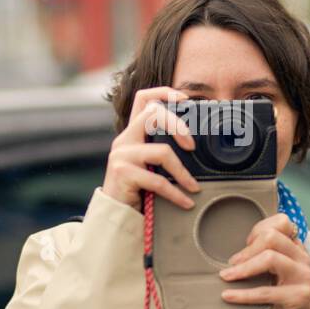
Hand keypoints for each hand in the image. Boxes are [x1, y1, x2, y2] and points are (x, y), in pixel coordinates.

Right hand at [102, 86, 202, 212]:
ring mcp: (121, 155)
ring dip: (182, 172)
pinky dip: (176, 193)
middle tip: (192, 147)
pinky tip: (186, 202)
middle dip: (178, 125)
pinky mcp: (122, 173)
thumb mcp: (149, 165)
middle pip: (153, 114)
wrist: (114, 216)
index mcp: (132, 133)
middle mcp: (124, 139)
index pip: (143, 98)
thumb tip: (196, 146)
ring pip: (162, 151)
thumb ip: (162, 150)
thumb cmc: (137, 189)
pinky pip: (158, 180)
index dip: (164, 93)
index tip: (185, 99)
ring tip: (194, 187)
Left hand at [219, 213, 309, 308]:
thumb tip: (232, 258)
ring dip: (243, 268)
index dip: (259, 230)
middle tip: (231, 263)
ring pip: (270, 258)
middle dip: (247, 249)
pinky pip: (266, 291)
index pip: (281, 222)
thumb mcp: (277, 273)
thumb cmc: (286, 296)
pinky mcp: (299, 296)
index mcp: (296, 248)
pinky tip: (229, 296)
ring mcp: (302, 276)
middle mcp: (301, 258)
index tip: (246, 244)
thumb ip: (263, 259)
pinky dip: (243, 294)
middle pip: (272, 237)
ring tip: (227, 277)